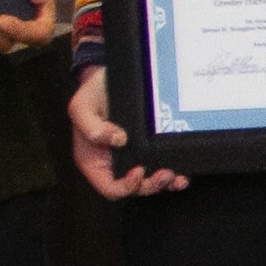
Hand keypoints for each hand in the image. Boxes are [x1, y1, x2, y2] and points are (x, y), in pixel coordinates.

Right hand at [66, 66, 183, 198]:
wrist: (110, 77)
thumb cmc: (91, 94)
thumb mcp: (81, 107)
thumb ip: (91, 126)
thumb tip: (118, 140)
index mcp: (95, 161)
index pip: (109, 188)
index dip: (125, 186)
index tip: (138, 171)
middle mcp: (114, 163)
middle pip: (134, 188)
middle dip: (150, 185)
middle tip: (165, 174)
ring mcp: (133, 157)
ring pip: (150, 182)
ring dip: (164, 183)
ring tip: (176, 176)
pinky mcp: (149, 149)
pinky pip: (161, 167)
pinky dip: (174, 175)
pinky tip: (183, 173)